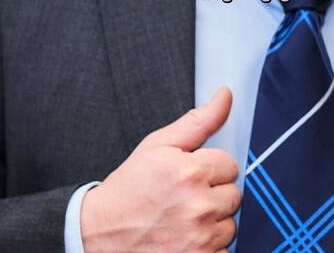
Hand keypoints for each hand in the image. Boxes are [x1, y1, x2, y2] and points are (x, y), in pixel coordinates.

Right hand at [81, 87, 240, 251]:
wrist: (99, 233)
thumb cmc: (128, 190)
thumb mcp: (157, 146)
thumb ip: (198, 121)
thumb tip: (225, 96)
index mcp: (190, 172)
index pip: (230, 164)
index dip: (210, 169)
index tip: (191, 176)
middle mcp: (198, 206)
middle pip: (234, 194)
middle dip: (213, 194)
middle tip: (185, 198)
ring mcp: (200, 238)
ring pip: (230, 224)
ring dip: (213, 222)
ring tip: (184, 218)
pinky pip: (224, 250)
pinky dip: (209, 247)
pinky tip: (186, 238)